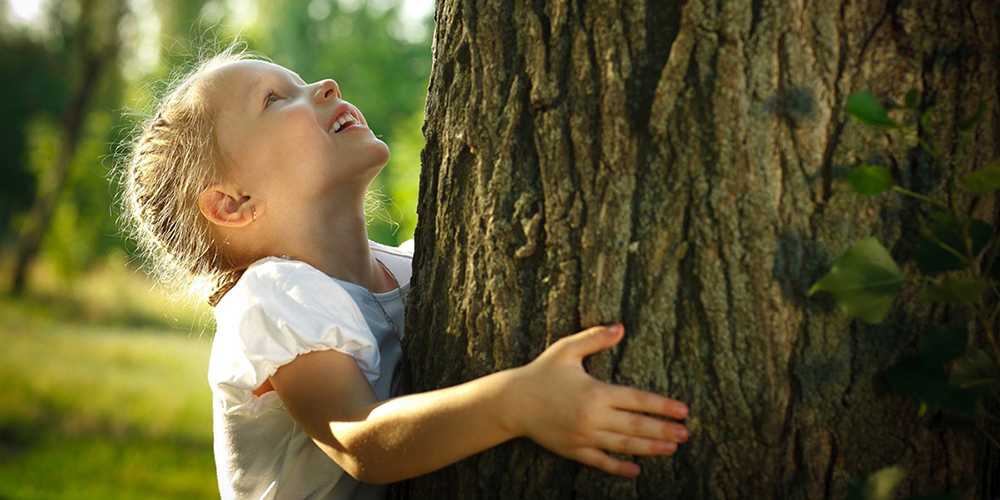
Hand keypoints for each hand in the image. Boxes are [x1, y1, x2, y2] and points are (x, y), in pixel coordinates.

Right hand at [505, 323, 689, 477]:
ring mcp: (584, 437)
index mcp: (596, 392)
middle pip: (637, 426)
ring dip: (650, 448)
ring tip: (672, 448)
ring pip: (624, 446)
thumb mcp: (566, 349)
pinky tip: (637, 470)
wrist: (512, 402)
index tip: (683, 410)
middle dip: (664, 430)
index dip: (663, 406)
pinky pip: (601, 462)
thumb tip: (620, 326)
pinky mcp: (574, 450)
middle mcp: (593, 417)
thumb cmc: (541, 372)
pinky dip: (620, 468)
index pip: (638, 400)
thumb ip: (594, 337)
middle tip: (686, 434)